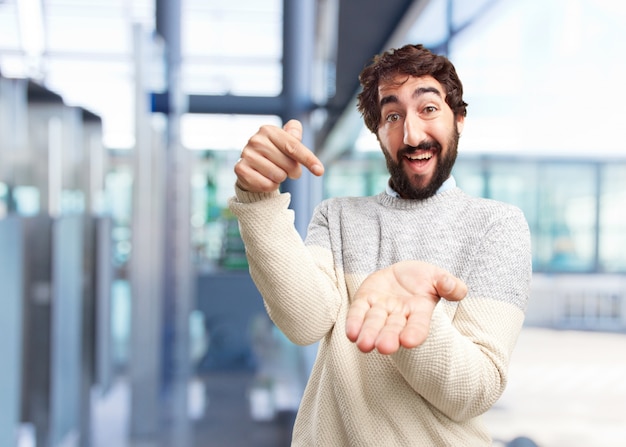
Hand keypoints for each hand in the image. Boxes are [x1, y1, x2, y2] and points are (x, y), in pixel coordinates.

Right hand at [234, 119, 324, 192]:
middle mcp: (256, 140)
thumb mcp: (287, 142)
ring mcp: (246, 154)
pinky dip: (271, 186)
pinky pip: (267, 185)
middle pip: (288, 164)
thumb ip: (294, 135)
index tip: (320, 171)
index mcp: (269, 130)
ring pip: (278, 176)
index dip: (308, 159)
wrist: (253, 168)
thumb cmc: (275, 154)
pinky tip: (265, 179)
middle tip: (288, 170)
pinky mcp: (240, 169)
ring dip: (280, 178)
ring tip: (274, 173)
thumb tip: (295, 133)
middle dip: (293, 171)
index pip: (293, 147)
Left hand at [345, 260, 466, 354]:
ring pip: (374, 322)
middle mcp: (399, 315)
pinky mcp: (365, 300)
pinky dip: (354, 322)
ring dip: (369, 333)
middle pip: (393, 328)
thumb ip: (449, 284)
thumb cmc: (423, 278)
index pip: (418, 325)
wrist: (401, 272)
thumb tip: (455, 289)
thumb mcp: (438, 276)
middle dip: (389, 338)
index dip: (414, 333)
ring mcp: (380, 308)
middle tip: (384, 348)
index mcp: (420, 311)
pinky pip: (358, 312)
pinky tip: (351, 333)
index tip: (409, 341)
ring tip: (364, 345)